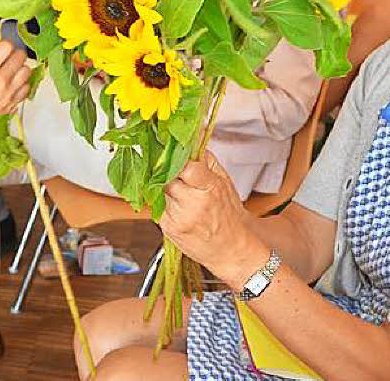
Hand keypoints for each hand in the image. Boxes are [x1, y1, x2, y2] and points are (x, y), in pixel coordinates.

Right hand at [0, 40, 30, 149]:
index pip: (6, 46)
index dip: (4, 44)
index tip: (2, 47)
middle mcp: (1, 80)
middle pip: (20, 56)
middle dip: (14, 54)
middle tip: (8, 57)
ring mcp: (10, 92)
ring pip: (27, 71)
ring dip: (21, 68)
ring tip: (12, 71)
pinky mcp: (14, 103)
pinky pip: (26, 88)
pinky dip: (23, 85)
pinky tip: (15, 85)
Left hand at [160, 152, 269, 289]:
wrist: (231, 250)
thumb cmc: (229, 216)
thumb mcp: (224, 182)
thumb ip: (206, 160)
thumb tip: (193, 138)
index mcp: (209, 188)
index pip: (186, 166)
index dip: (179, 158)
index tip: (176, 154)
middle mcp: (193, 203)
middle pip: (167, 176)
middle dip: (168, 171)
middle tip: (172, 170)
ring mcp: (179, 217)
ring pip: (159, 189)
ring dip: (165, 186)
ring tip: (179, 191)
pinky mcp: (168, 227)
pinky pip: (158, 205)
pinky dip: (163, 202)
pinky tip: (176, 206)